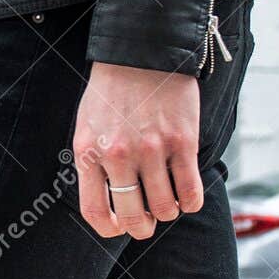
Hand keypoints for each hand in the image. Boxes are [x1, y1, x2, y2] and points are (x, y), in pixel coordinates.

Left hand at [73, 63, 202, 239]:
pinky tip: (188, 197)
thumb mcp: (88, 126)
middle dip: (141, 227)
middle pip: (132, 217)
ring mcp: (152, 149)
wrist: (144, 49)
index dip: (110, 230)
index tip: (120, 227)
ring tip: (168, 202)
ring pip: (164, 209)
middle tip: (148, 222)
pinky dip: (190, 202)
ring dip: (167, 212)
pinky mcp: (183, 141)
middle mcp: (118, 155)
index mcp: (90, 153)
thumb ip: (93, 164)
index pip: (96, 213)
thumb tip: (107, 206)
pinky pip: (190, 192)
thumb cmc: (113, 91)